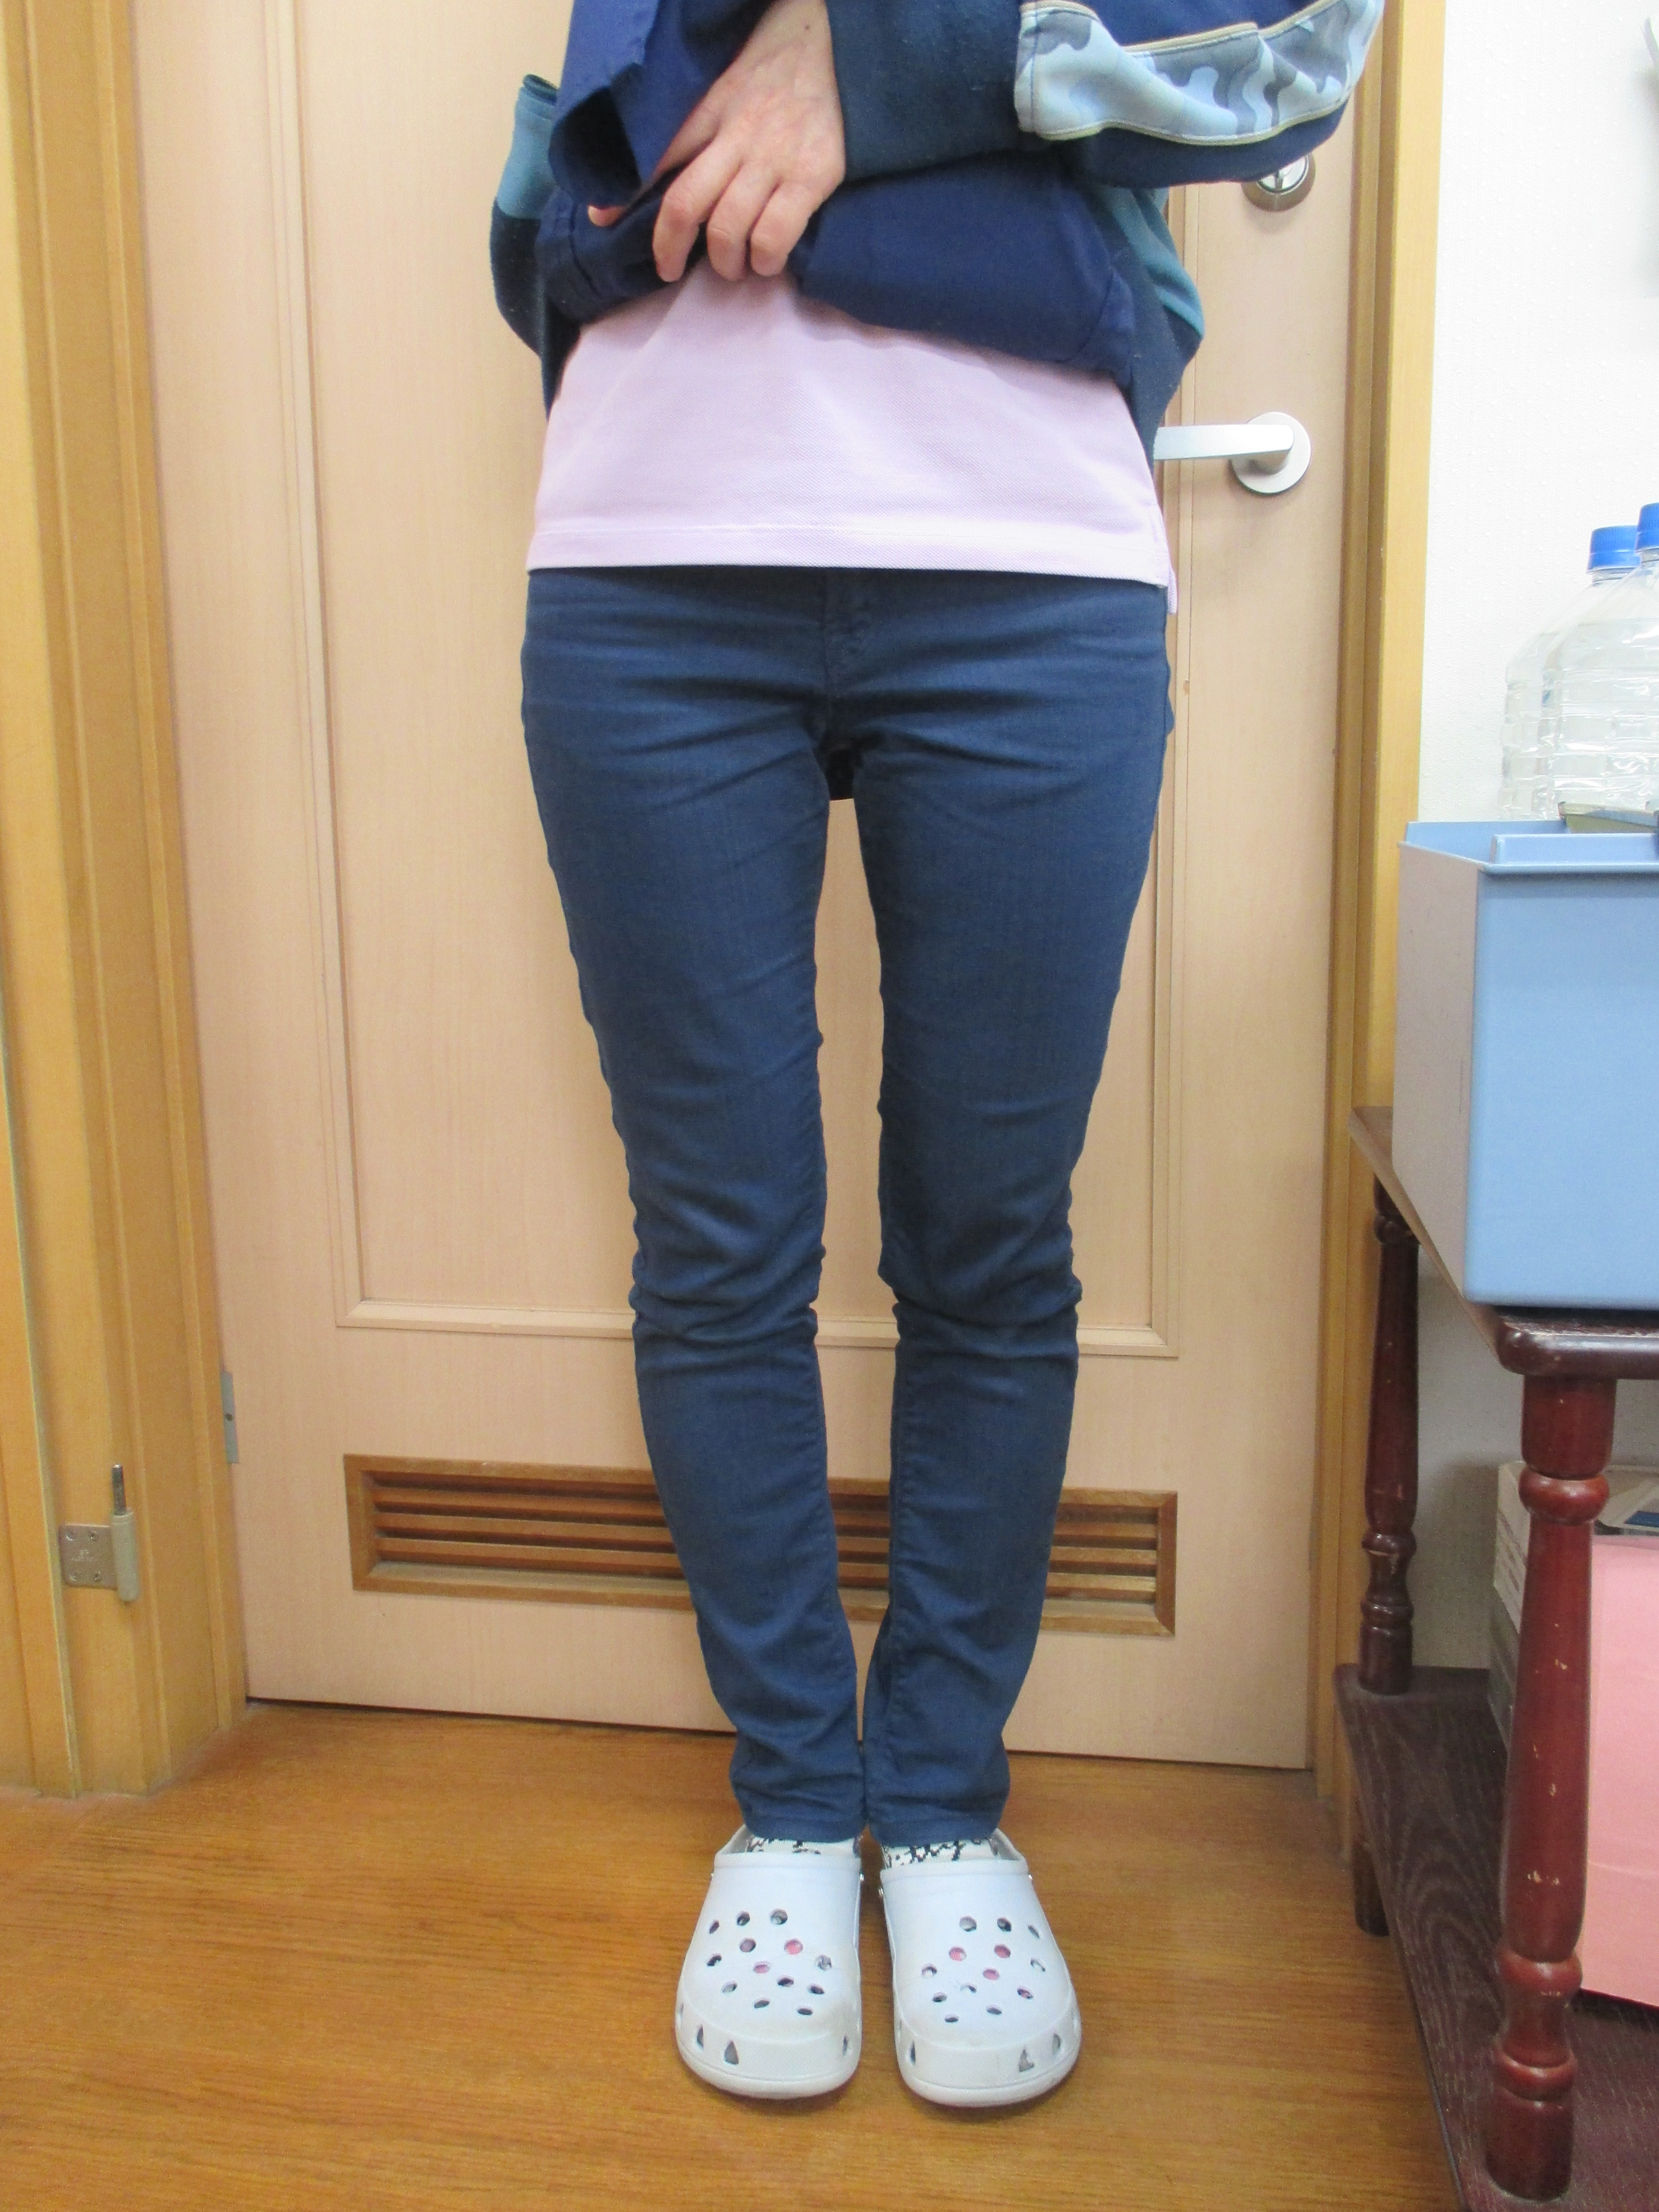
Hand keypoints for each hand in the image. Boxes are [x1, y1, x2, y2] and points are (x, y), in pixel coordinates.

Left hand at [589, 0, 844, 282]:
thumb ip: (705, 118)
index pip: (659, 153)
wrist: (845, 43)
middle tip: (671, 269)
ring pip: (727, 228)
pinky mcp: (812, 176)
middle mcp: (738, 135)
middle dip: (670, 248)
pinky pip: (774, 234)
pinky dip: (764, 259)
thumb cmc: (787, 65)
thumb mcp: (732, 79)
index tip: (600, 221)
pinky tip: (767, 261)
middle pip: (686, 204)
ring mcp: (774, 158)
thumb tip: (674, 163)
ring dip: (724, 262)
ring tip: (732, 267)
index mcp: (713, 108)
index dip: (624, 193)